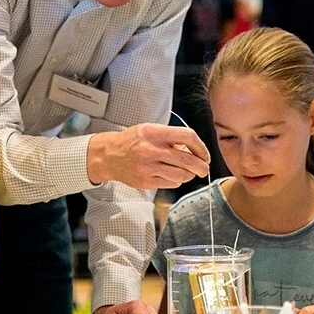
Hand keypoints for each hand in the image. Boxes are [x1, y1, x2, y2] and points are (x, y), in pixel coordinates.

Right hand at [87, 123, 209, 189]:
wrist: (109, 155)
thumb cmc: (132, 141)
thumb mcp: (151, 130)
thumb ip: (171, 137)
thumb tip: (194, 149)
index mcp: (154, 133)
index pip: (188, 137)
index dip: (201, 147)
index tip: (204, 154)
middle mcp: (151, 150)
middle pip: (188, 160)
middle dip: (202, 166)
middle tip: (204, 168)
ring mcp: (148, 167)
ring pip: (181, 175)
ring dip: (190, 175)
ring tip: (187, 172)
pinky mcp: (145, 181)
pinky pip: (171, 183)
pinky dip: (177, 180)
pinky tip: (172, 175)